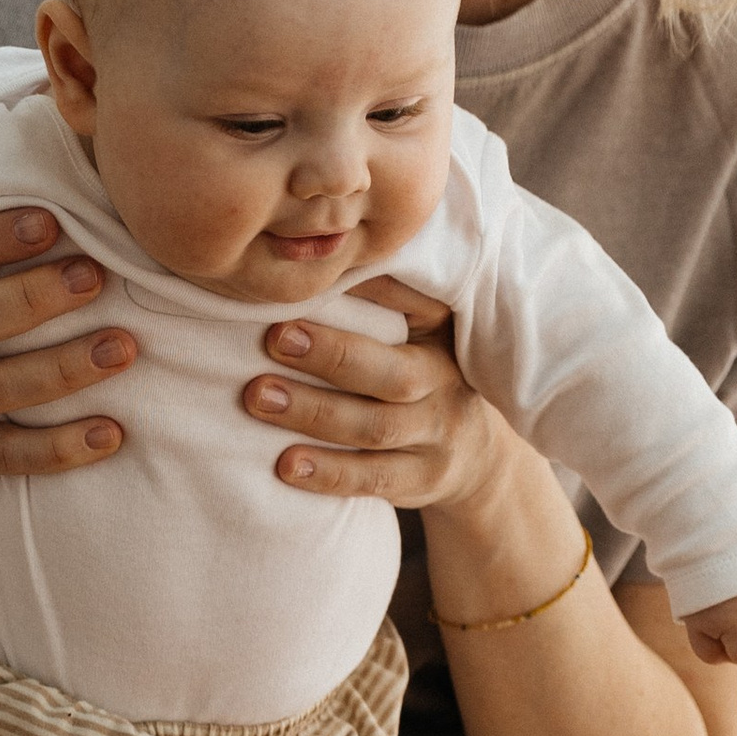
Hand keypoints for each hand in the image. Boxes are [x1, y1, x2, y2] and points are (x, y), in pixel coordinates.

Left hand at [243, 278, 515, 510]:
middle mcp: (445, 381)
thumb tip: (305, 256)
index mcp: (441, 331)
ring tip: (259, 397)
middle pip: (394, 374)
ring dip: (314, 412)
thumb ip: (380, 298)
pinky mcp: (421, 479)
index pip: (415, 303)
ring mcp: (437, 436)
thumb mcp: (420, 330)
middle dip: (333, 355)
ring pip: (376, 427)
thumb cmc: (422, 375)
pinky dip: (329, 473)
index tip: (318, 273)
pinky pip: (374, 479)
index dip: (373, 288)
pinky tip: (286, 465)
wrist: (477, 458)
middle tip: (274, 338)